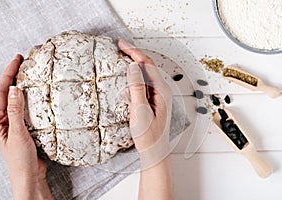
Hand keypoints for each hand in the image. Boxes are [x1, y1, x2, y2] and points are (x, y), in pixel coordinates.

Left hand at [0, 55, 52, 199]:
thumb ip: (15, 111)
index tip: (17, 60)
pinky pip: (27, 108)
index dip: (8, 74)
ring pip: (17, 99)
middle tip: (23, 61)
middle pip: (7, 92)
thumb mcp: (17, 133)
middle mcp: (4, 119)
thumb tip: (14, 89)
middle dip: (13, 76)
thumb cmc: (20, 160)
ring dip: (22, 85)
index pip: (1, 91)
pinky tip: (38, 94)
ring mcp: (14, 122)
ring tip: (29, 72)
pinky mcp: (25, 127)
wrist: (29, 176)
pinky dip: (31, 98)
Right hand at [118, 39, 172, 165]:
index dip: (134, 52)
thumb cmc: (149, 136)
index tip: (121, 44)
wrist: (155, 152)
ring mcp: (158, 95)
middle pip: (148, 65)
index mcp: (162, 90)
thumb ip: (136, 88)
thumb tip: (133, 66)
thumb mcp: (140, 111)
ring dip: (134, 62)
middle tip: (119, 46)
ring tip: (121, 55)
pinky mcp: (153, 100)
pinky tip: (126, 73)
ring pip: (146, 73)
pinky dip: (135, 74)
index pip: (148, 64)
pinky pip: (144, 82)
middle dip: (134, 53)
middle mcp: (162, 90)